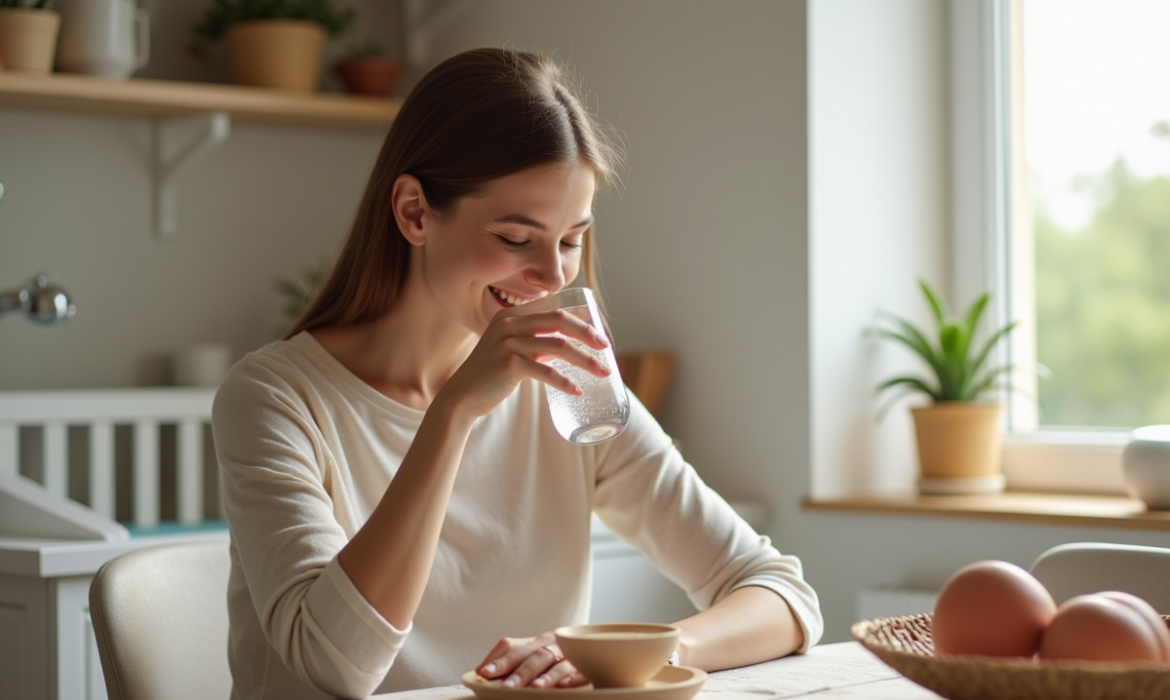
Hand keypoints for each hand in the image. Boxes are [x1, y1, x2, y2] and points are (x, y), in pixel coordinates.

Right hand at [438, 308, 610, 419]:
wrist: (462, 398)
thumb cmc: (490, 377)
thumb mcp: (513, 353)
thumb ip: (535, 346)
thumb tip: (567, 349)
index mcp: (511, 316)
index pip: (554, 312)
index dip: (581, 322)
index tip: (599, 337)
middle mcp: (509, 324)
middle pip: (560, 321)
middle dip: (588, 334)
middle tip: (607, 348)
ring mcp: (508, 343)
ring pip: (558, 347)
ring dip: (585, 360)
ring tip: (603, 373)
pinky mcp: (509, 365)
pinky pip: (546, 371)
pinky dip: (565, 382)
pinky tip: (578, 391)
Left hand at [477, 632, 588, 687]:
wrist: (589, 645)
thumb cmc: (550, 656)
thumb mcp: (528, 654)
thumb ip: (505, 661)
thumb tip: (478, 672)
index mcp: (533, 642)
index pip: (512, 647)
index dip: (498, 660)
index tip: (483, 673)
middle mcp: (552, 646)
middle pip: (535, 656)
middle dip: (520, 672)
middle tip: (507, 687)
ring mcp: (571, 656)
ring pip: (558, 664)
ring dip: (547, 676)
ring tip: (535, 688)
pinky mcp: (587, 668)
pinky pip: (581, 672)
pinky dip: (573, 678)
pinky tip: (564, 686)